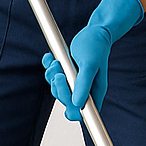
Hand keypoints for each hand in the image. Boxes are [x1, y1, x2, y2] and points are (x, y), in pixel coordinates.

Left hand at [42, 0, 142, 120]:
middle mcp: (85, 89)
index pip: (84, 113)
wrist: (94, 31)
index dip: (73, 111)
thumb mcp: (89, 64)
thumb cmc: (96, 46)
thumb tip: (77, 104)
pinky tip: (50, 57)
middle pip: (67, 101)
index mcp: (95, 91)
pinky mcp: (67, 73)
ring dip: (52, 76)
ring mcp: (75, 82)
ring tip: (56, 62)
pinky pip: (53, 77)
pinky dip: (49, 67)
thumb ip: (84, 84)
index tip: (66, 98)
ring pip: (57, 89)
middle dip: (59, 87)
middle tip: (60, 72)